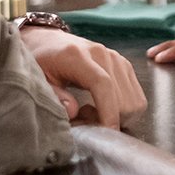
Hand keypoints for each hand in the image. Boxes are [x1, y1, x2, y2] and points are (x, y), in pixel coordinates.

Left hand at [19, 28, 146, 127]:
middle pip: (122, 98)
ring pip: (134, 101)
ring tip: (93, 112)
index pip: (103, 84)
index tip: (107, 132)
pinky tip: (103, 105)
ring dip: (118, 116)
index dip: (108, 111)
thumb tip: (73, 112)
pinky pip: (136, 97)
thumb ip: (54, 97)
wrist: (49, 42)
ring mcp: (117, 58)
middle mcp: (103, 54)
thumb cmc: (41, 62)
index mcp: (77, 56)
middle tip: (85, 121)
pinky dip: (124, 109)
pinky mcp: (125, 65)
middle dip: (109, 119)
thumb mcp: (38, 81)